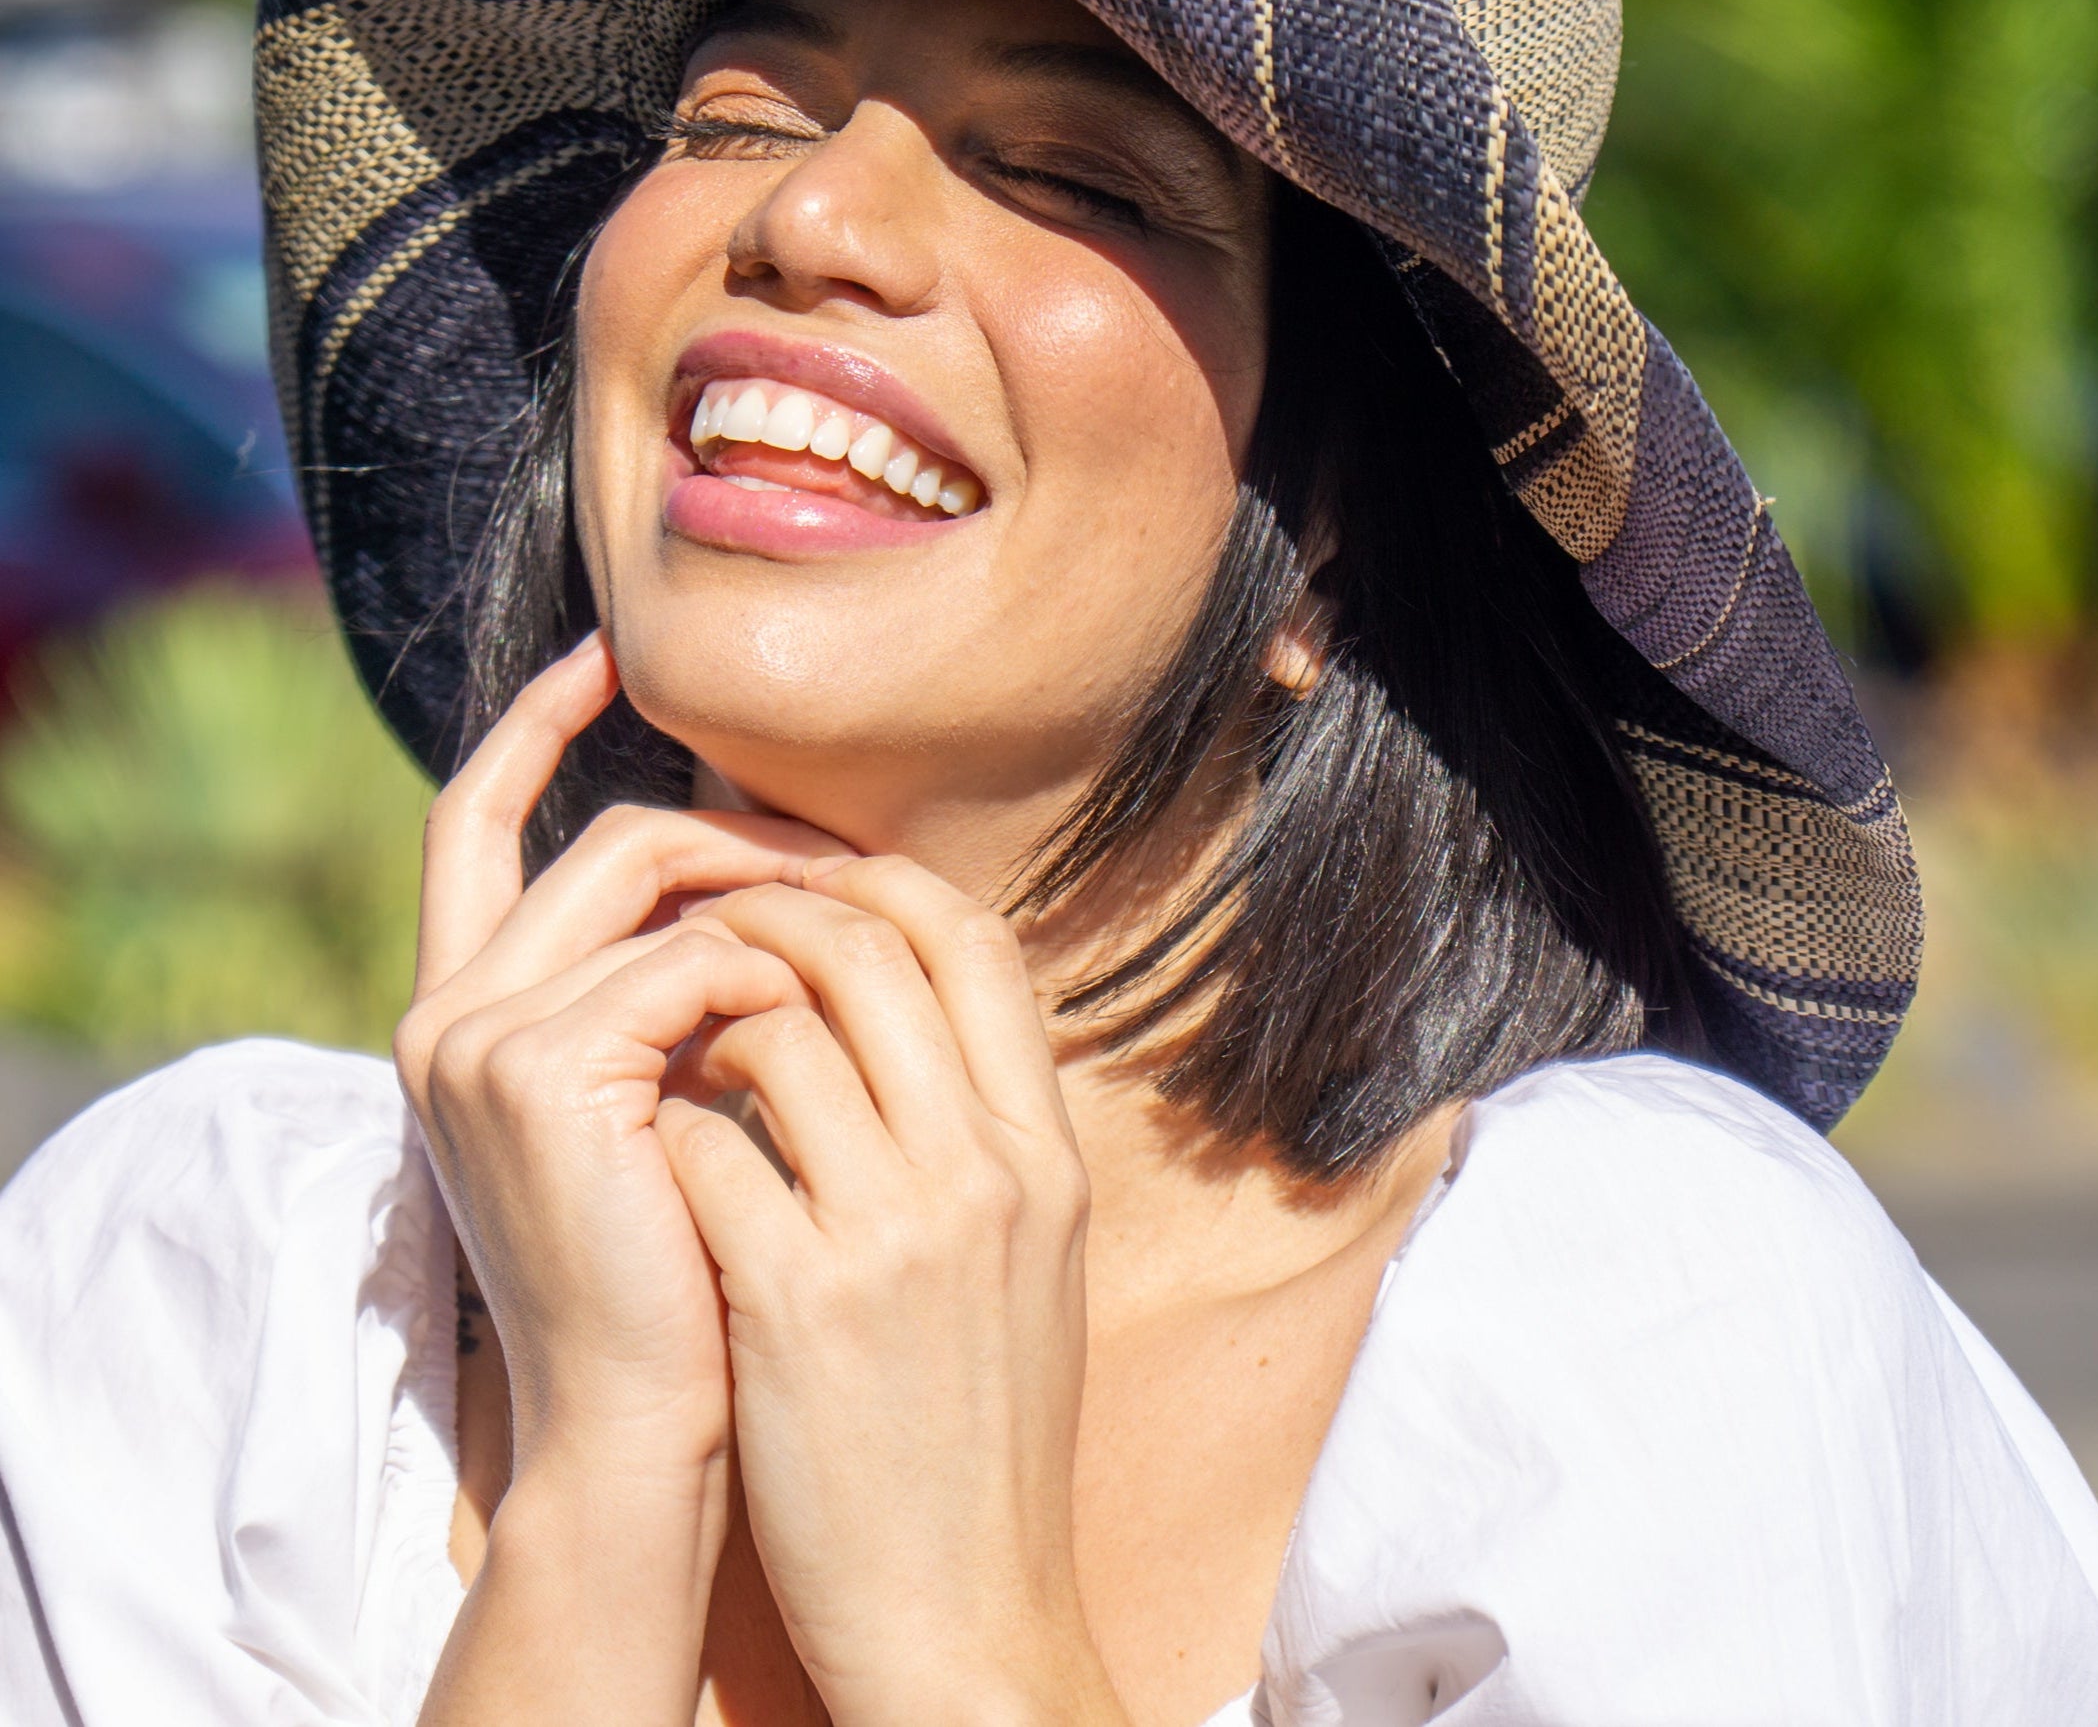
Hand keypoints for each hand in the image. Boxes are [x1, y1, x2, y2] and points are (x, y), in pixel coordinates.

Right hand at [399, 635, 853, 1726]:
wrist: (647, 1432)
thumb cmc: (681, 1273)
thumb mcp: (658, 1102)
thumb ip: (665, 989)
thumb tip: (760, 870)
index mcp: (461, 1015)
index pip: (469, 823)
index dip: (533, 728)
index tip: (608, 655)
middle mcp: (445, 1014)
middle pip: (605, 838)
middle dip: (735, 829)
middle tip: (845, 857)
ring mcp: (479, 1040)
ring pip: (651, 874)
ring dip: (774, 892)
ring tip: (858, 940)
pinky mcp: (540, 1073)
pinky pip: (695, 958)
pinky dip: (778, 978)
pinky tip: (827, 1036)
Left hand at [654, 857, 1126, 1726]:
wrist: (967, 1615)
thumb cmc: (982, 1435)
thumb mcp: (1032, 1261)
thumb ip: (983, 1130)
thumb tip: (906, 1008)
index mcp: (1044, 1153)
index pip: (972, 939)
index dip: (882, 881)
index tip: (812, 881)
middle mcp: (984, 1172)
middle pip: (873, 951)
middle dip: (772, 912)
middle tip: (706, 929)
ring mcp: (895, 1235)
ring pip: (780, 1030)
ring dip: (707, 1015)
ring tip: (674, 1043)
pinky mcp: (798, 1304)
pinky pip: (709, 1147)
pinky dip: (670, 1123)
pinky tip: (654, 1149)